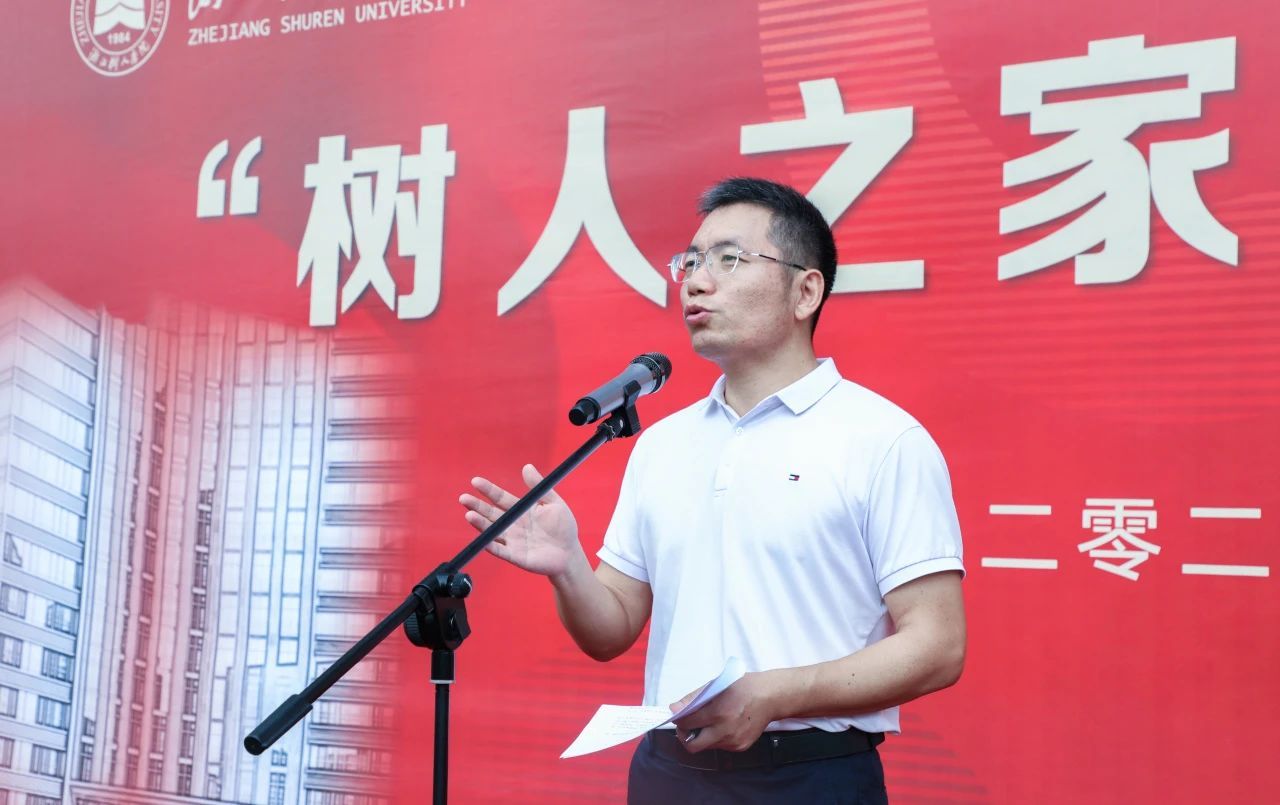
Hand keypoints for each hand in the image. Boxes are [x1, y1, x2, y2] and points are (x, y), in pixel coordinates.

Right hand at [460, 464, 581, 578]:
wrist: (570, 553)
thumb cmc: (563, 527)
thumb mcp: (553, 502)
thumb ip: (538, 487)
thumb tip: (526, 466)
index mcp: (521, 510)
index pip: (500, 498)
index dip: (488, 490)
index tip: (475, 481)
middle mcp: (513, 524)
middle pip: (492, 514)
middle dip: (477, 506)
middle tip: (464, 498)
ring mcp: (512, 541)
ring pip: (493, 531)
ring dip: (481, 524)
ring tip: (469, 515)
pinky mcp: (515, 556)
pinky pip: (500, 551)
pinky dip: (491, 546)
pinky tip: (482, 539)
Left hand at [670, 671, 783, 752]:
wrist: (770, 697)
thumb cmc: (743, 686)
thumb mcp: (715, 685)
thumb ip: (693, 698)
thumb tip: (674, 708)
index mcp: (718, 711)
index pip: (686, 723)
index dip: (678, 720)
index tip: (677, 715)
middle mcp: (725, 730)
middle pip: (693, 745)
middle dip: (685, 736)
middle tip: (686, 725)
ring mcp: (734, 741)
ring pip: (706, 746)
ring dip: (701, 736)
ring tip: (707, 721)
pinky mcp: (740, 747)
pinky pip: (719, 746)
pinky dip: (715, 737)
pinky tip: (723, 725)